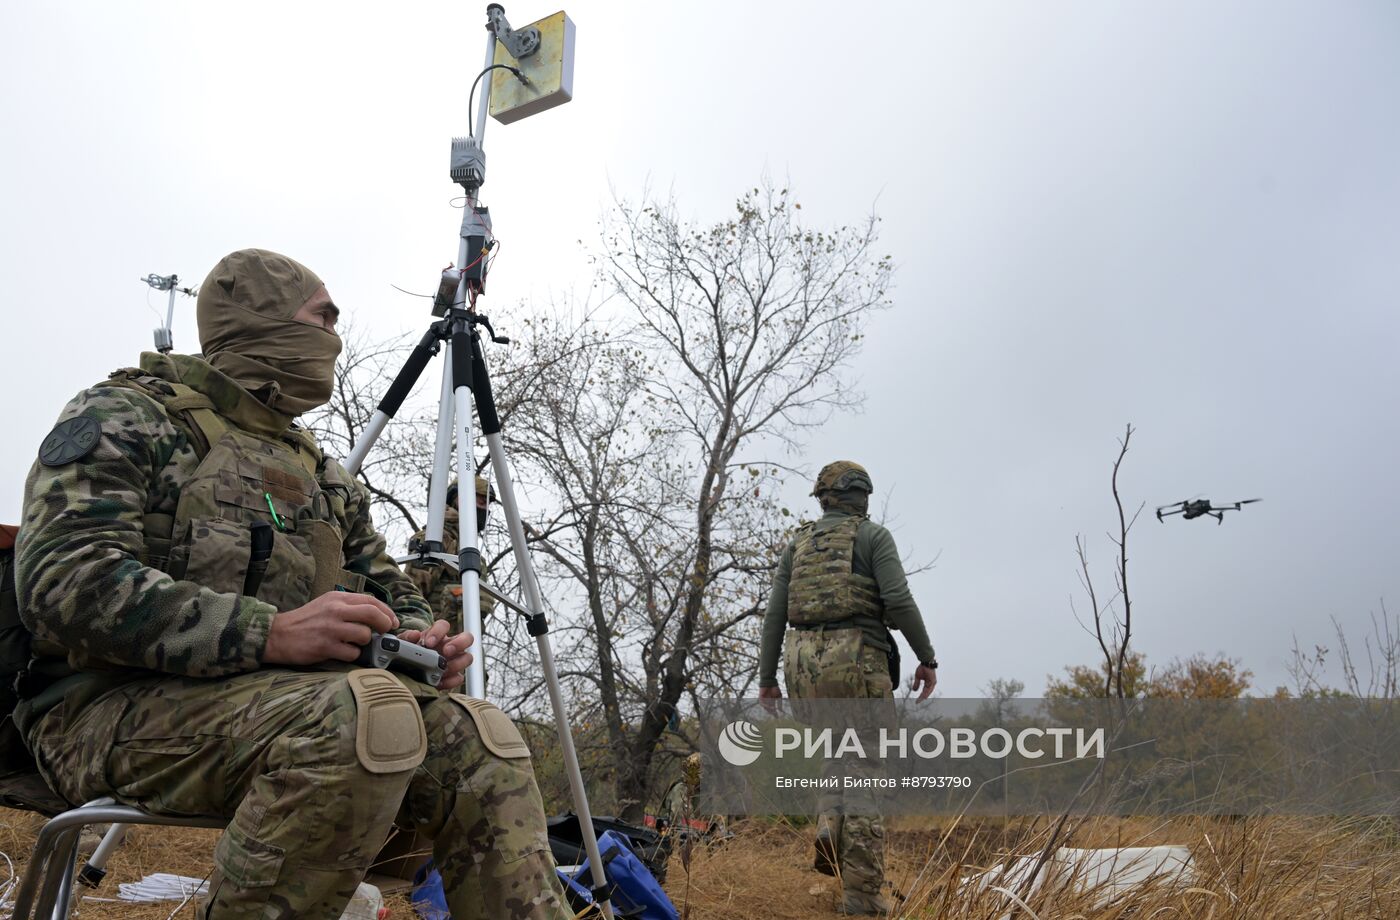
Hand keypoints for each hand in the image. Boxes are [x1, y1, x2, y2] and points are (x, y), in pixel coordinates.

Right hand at [265, 592, 398, 665]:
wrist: (277, 634)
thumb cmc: (305, 621)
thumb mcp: (327, 604)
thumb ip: (349, 607)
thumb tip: (376, 615)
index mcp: (337, 599)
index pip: (371, 601)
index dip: (387, 612)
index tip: (392, 622)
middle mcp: (335, 611)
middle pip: (372, 614)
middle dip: (385, 624)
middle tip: (386, 632)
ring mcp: (330, 629)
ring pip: (364, 635)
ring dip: (365, 642)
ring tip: (355, 643)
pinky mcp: (325, 647)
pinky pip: (352, 653)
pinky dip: (352, 655)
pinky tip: (343, 652)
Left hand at [400, 619, 474, 690]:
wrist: (404, 674)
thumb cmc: (406, 655)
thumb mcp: (402, 645)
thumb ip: (406, 638)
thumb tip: (415, 635)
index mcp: (437, 635)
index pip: (444, 625)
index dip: (439, 632)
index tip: (429, 643)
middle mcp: (449, 645)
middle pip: (467, 638)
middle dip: (459, 644)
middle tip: (446, 652)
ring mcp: (454, 661)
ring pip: (468, 657)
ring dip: (457, 663)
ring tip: (443, 670)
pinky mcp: (452, 677)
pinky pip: (460, 678)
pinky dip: (451, 681)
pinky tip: (440, 682)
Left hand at [758, 684, 782, 714]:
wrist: (770, 682)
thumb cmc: (775, 688)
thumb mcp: (779, 696)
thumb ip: (779, 703)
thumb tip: (781, 710)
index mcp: (772, 702)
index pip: (773, 709)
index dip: (775, 713)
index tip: (778, 717)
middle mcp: (767, 702)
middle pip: (769, 710)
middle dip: (772, 713)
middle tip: (775, 715)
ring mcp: (764, 700)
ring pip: (765, 707)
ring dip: (769, 710)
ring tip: (773, 711)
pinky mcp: (760, 698)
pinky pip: (762, 703)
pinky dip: (766, 705)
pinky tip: (769, 706)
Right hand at [911, 664, 937, 699]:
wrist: (925, 662)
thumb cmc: (922, 668)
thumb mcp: (918, 677)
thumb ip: (916, 684)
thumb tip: (914, 691)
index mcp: (928, 683)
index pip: (924, 691)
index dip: (920, 696)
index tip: (916, 701)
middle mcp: (931, 684)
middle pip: (926, 693)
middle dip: (922, 697)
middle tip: (917, 702)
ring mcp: (933, 682)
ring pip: (928, 691)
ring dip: (924, 696)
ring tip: (920, 700)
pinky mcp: (933, 680)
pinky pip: (930, 687)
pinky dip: (927, 692)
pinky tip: (924, 695)